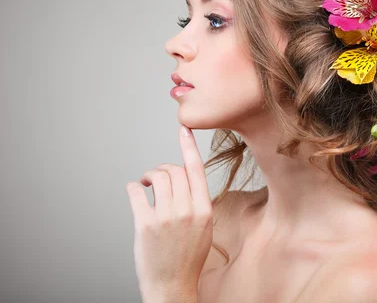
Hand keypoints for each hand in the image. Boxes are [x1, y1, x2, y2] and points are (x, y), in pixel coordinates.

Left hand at [126, 125, 212, 301]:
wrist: (172, 286)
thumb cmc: (188, 257)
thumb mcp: (204, 228)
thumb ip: (197, 202)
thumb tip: (183, 177)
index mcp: (204, 209)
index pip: (196, 169)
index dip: (188, 146)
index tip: (183, 128)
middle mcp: (187, 210)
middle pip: (174, 170)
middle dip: (163, 169)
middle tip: (156, 177)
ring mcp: (166, 217)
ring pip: (157, 177)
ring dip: (148, 175)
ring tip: (146, 184)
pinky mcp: (145, 224)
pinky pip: (136, 192)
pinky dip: (133, 187)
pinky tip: (135, 191)